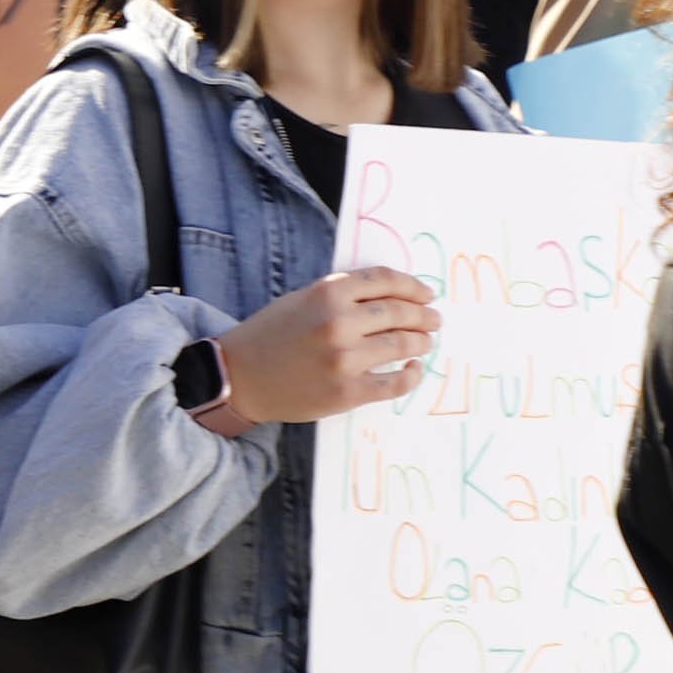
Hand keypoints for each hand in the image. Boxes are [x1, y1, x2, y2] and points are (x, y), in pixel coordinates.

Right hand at [211, 270, 439, 423]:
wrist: (238, 377)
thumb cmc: (269, 335)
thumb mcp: (300, 299)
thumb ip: (341, 294)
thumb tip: (391, 297)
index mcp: (326, 293)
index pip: (384, 281)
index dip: (412, 286)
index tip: (426, 294)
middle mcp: (338, 323)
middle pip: (399, 312)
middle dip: (423, 315)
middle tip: (433, 319)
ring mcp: (344, 359)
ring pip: (402, 344)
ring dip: (421, 341)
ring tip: (425, 341)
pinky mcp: (348, 391)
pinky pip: (395, 382)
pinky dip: (411, 375)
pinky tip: (413, 369)